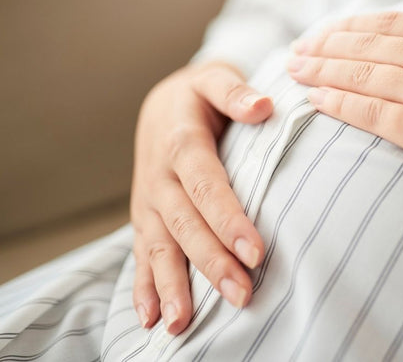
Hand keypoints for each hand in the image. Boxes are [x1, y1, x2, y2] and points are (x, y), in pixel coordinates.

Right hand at [131, 61, 270, 333]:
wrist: (163, 104)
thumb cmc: (199, 95)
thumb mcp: (214, 78)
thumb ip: (235, 91)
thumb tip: (263, 106)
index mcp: (180, 143)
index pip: (207, 185)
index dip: (228, 219)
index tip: (254, 251)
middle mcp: (159, 177)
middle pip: (184, 224)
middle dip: (211, 263)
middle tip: (240, 295)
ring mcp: (147, 201)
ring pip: (158, 247)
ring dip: (171, 286)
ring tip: (182, 323)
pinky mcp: (145, 218)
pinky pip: (140, 255)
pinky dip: (143, 287)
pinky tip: (151, 317)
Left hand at [287, 1, 402, 193]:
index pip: (395, 27)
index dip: (356, 28)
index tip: (330, 32)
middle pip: (370, 48)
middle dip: (328, 47)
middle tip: (296, 50)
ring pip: (364, 77)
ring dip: (324, 71)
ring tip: (295, 71)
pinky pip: (373, 115)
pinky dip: (340, 104)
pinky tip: (315, 99)